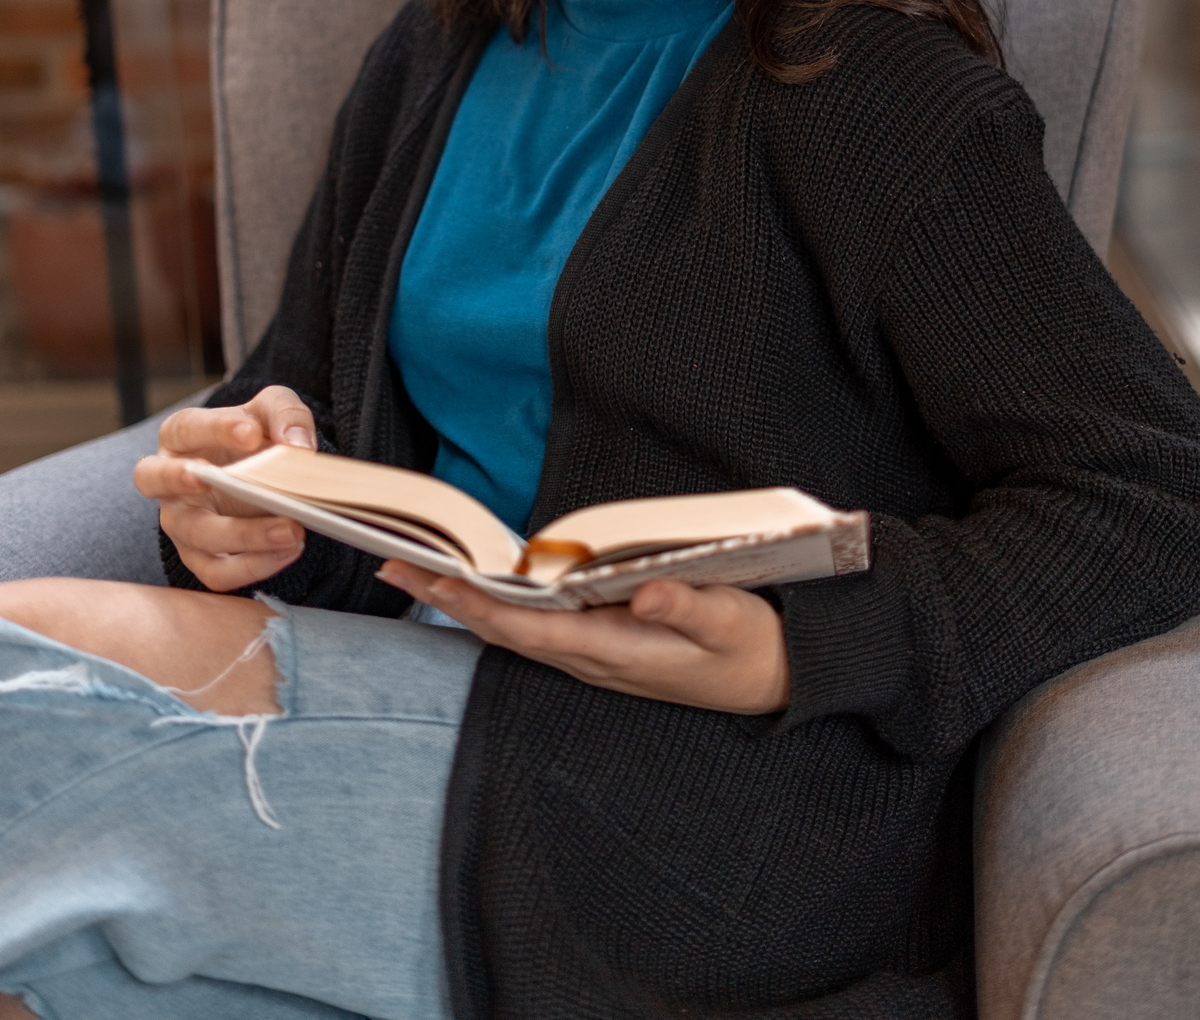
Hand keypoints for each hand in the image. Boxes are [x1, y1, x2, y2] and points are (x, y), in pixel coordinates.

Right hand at [134, 385, 316, 591]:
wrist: (260, 473)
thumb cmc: (255, 435)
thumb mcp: (272, 411)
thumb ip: (285, 413)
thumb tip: (296, 443)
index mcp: (181, 436)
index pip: (186, 428)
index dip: (215, 429)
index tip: (251, 433)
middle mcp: (169, 482)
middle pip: (154, 480)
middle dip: (179, 480)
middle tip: (215, 479)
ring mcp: (180, 523)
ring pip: (196, 534)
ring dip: (245, 535)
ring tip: (290, 528)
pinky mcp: (199, 557)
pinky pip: (216, 572)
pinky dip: (254, 566)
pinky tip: (289, 550)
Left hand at [378, 562, 789, 714]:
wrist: (772, 683)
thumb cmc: (749, 647)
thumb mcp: (729, 621)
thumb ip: (687, 607)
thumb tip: (645, 593)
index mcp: (615, 649)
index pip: (530, 627)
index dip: (478, 604)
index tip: (435, 579)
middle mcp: (593, 657)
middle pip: (505, 630)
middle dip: (448, 600)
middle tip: (394, 565)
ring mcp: (593, 655)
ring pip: (513, 631)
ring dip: (463, 604)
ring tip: (417, 571)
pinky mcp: (600, 645)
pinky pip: (534, 629)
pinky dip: (495, 608)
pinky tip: (475, 590)